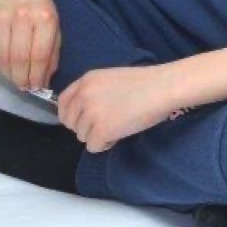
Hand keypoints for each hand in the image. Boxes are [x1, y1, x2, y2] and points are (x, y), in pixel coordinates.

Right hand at [0, 0, 60, 90]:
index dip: (37, 75)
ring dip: (8, 75)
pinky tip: (3, 68)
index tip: (37, 87)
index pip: (39, 55)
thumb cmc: (39, 8)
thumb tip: (45, 78)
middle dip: (22, 78)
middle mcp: (22, 17)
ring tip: (15, 79)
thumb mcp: (54, 25)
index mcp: (44, 18)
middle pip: (19, 58)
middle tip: (24, 87)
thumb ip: (52, 51)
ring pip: (2, 58)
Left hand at [58, 65, 176, 152]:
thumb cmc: (145, 83)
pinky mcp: (101, 130)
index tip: (84, 119)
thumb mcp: (111, 79)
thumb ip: (93, 92)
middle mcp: (83, 96)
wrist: (163, 88)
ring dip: (98, 135)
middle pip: (70, 123)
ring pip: (82, 137)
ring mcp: (90, 114)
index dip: (72, 115)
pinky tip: (121, 133)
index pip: (62, 103)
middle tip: (108, 122)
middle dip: (86, 127)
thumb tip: (83, 113)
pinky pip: (93, 147)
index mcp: (85, 80)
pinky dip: (107, 144)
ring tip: (120, 124)